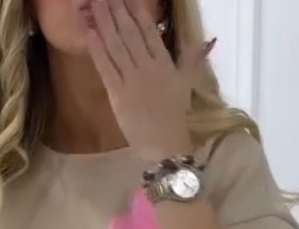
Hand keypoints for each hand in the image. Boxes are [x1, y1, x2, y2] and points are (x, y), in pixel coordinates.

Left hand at [85, 0, 214, 160]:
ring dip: (103, 22)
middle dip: (116, 8)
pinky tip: (89, 32)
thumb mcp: (187, 82)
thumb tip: (209, 39)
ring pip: (116, 45)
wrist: (167, 145)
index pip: (148, 28)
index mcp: (164, 61)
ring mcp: (132, 79)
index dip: (136, 8)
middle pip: (128, 31)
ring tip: (93, 2)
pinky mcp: (118, 94)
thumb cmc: (176, 115)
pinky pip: (106, 67)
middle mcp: (148, 66)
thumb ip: (193, 58)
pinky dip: (97, 49)